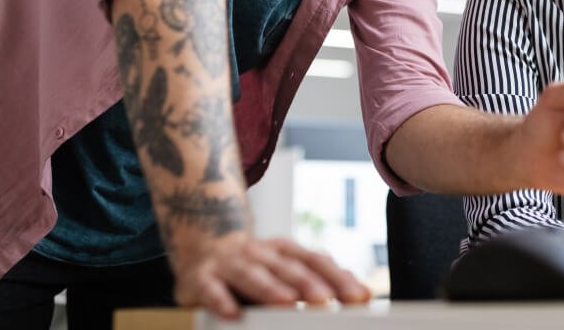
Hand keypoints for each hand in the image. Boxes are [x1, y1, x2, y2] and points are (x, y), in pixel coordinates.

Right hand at [171, 232, 371, 317]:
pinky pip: (212, 289)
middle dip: (308, 284)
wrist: (203, 248)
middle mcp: (259, 252)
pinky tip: (233, 314)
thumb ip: (316, 277)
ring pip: (252, 274)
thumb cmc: (254, 266)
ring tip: (287, 303)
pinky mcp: (202, 278)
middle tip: (327, 301)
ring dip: (270, 288)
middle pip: (288, 267)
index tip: (359, 297)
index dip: (338, 278)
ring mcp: (230, 263)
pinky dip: (221, 300)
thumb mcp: (285, 265)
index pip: (315, 262)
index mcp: (283, 250)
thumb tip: (361, 292)